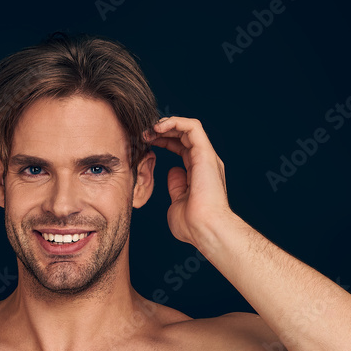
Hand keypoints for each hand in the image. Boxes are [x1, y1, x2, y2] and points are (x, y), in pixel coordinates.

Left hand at [144, 116, 230, 245]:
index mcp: (199, 172)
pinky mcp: (205, 153)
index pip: (182, 147)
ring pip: (189, 127)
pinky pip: (193, 127)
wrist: (205, 228)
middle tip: (144, 134)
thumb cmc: (193, 224)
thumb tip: (173, 173)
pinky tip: (159, 128)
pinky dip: (175, 122)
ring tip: (150, 129)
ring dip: (168, 124)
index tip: (145, 143)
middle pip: (184, 135)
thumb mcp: (178, 202)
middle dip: (163, 131)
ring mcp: (206, 157)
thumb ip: (176, 186)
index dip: (164, 141)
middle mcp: (205, 161)